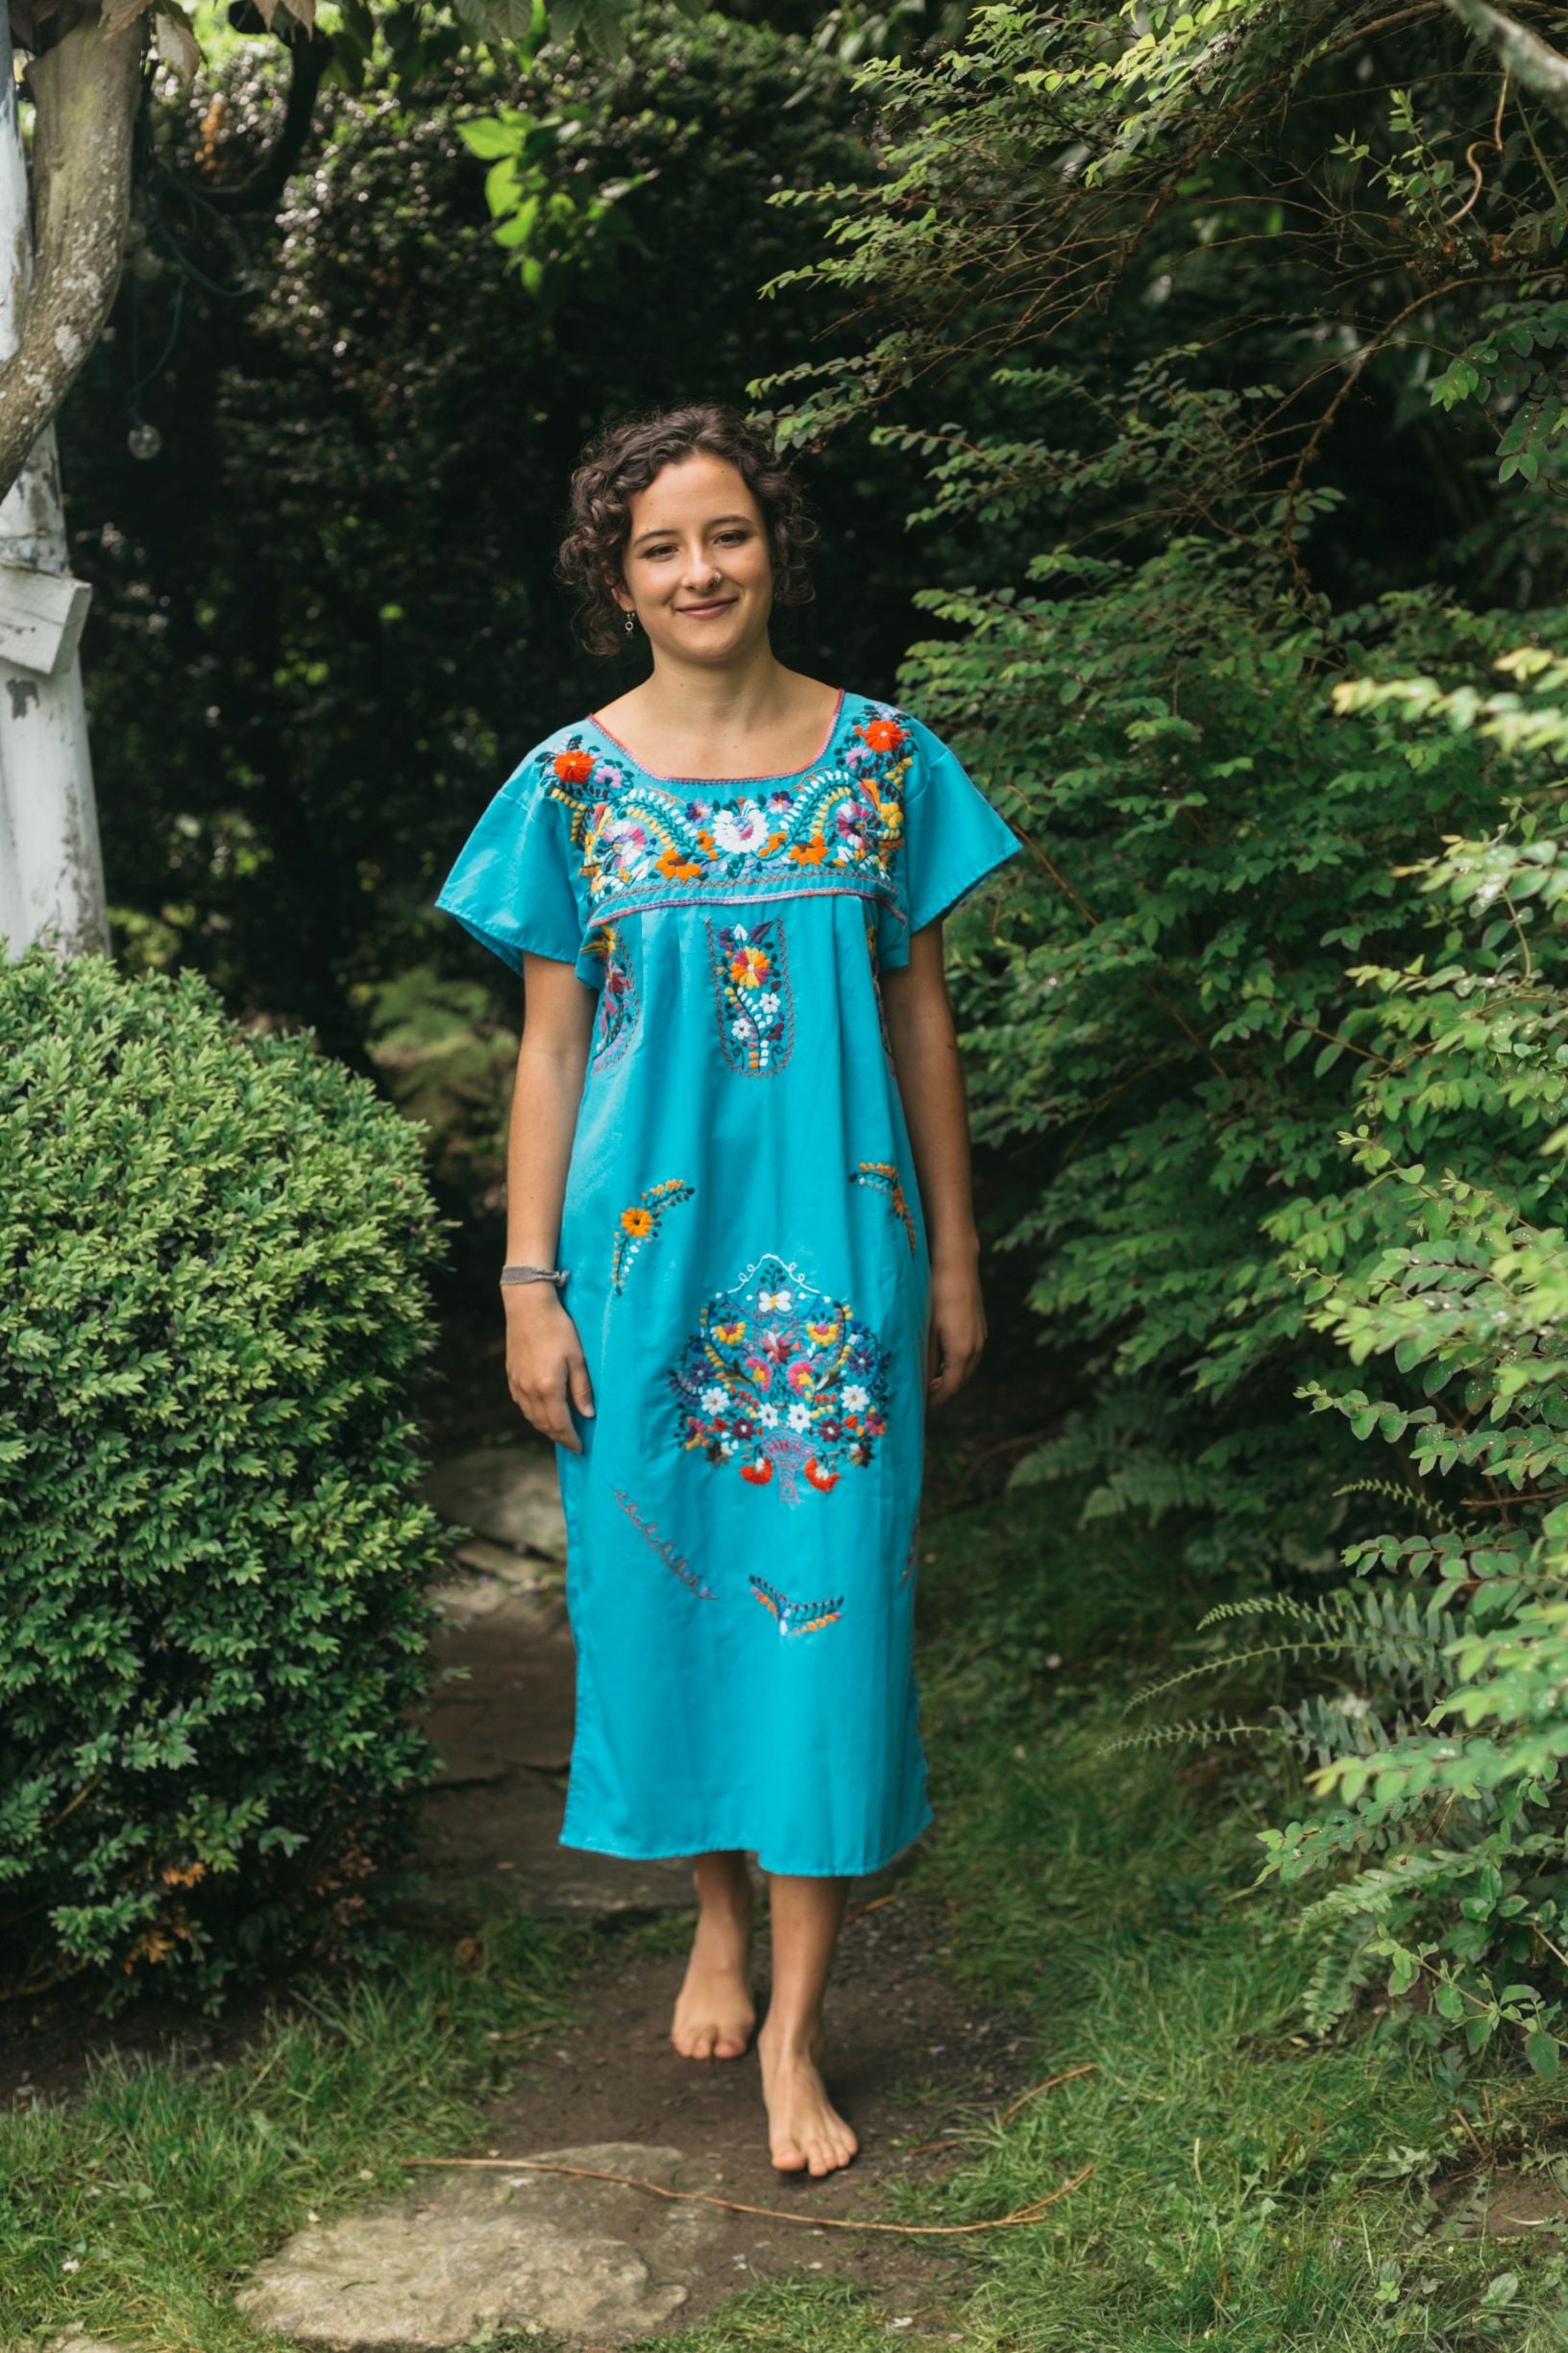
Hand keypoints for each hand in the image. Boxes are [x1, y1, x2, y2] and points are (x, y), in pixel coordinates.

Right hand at [503, 1286, 595, 1449]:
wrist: (528, 1306)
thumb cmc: (558, 1328)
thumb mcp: (577, 1357)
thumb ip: (582, 1388)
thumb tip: (588, 1415)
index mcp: (548, 1387)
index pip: (560, 1424)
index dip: (570, 1439)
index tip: (579, 1449)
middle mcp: (530, 1390)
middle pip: (544, 1424)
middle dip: (558, 1437)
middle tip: (571, 1442)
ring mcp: (517, 1384)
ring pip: (531, 1416)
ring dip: (545, 1427)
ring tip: (559, 1429)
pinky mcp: (511, 1375)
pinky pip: (522, 1404)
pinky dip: (533, 1413)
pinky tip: (542, 1410)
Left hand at [925, 1255, 985, 1406]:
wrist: (957, 1265)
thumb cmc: (935, 1294)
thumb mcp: (925, 1329)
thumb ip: (925, 1359)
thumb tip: (921, 1384)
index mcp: (961, 1352)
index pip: (950, 1388)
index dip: (935, 1400)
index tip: (920, 1406)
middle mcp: (976, 1348)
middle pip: (960, 1381)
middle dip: (943, 1391)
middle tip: (922, 1395)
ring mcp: (981, 1337)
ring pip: (966, 1368)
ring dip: (950, 1377)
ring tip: (929, 1379)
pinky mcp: (980, 1327)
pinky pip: (970, 1355)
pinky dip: (957, 1363)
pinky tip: (941, 1357)